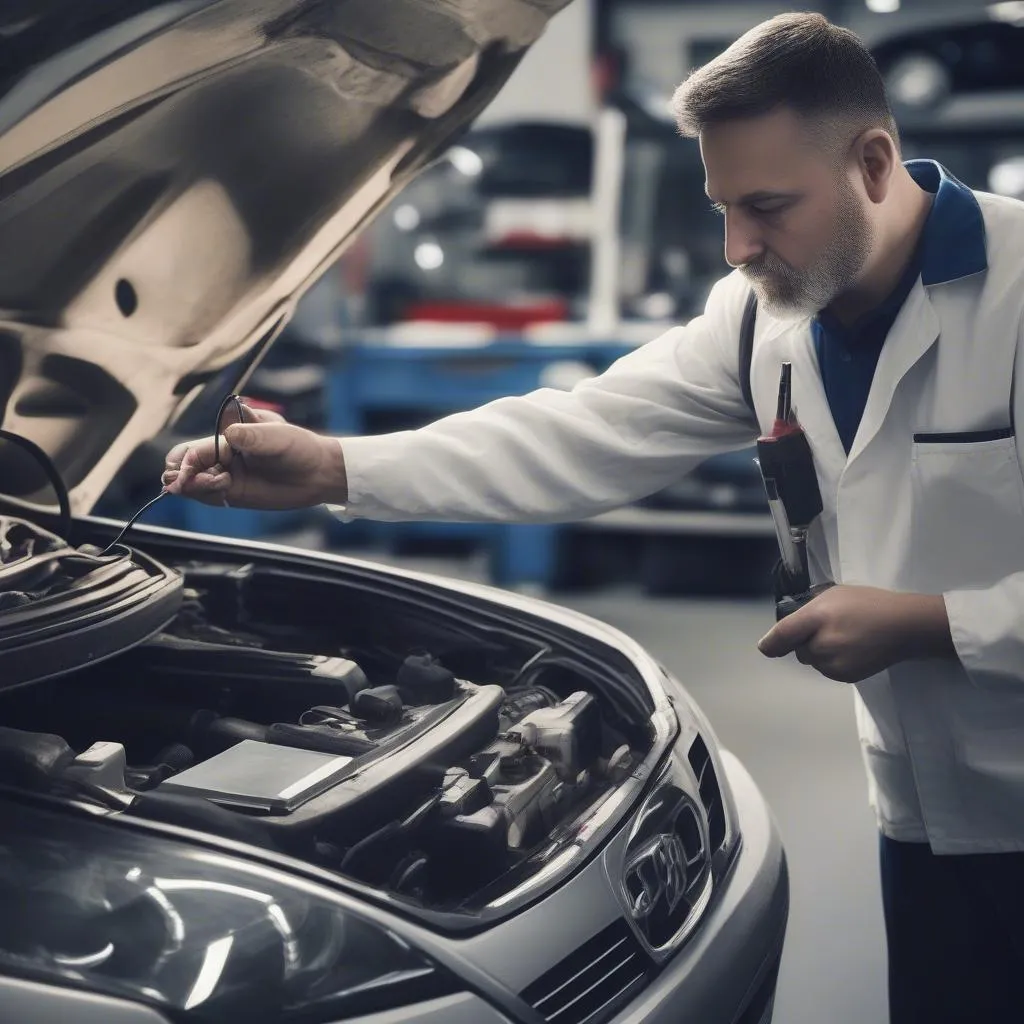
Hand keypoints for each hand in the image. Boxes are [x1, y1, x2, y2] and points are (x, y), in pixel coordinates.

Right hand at [162, 404, 346, 509]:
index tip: (187, 471)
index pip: (196, 448)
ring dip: (194, 487)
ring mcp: (227, 475)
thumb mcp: (278, 436)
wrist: (319, 473)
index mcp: (229, 436)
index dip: (188, 460)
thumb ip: (253, 436)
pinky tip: (221, 491)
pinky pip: (208, 496)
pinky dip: (204, 495)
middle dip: (181, 474)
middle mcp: (223, 455)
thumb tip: (229, 434)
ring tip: (219, 486)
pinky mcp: (234, 494)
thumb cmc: (300, 447)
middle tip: (185, 484)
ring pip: (193, 482)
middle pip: (186, 465)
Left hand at [757, 584, 954, 682]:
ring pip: (813, 661)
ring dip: (820, 652)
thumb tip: (790, 631)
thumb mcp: (834, 595)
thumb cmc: (869, 604)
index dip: (771, 643)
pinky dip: (833, 662)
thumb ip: (808, 612)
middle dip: (806, 641)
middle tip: (830, 627)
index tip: (765, 648)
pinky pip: (827, 669)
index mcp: (817, 618)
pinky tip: (853, 649)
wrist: (906, 626)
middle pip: (798, 650)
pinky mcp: (846, 677)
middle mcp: (822, 644)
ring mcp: (834, 664)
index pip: (783, 635)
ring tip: (846, 637)